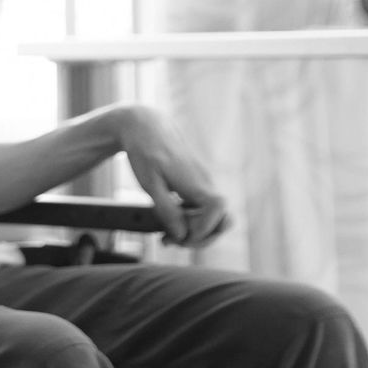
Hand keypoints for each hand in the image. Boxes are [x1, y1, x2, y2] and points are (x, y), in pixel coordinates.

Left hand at [110, 105, 229, 246]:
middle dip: (202, 237)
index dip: (202, 230)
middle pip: (223, 220)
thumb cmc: (145, 151)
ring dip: (195, 231)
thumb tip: (180, 234)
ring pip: (213, 217)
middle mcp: (206, 184)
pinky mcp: (196, 185)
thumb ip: (166, 210)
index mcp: (197, 182)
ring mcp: (203, 185)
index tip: (178, 238)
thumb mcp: (149, 183)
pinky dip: (189, 221)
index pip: (217, 213)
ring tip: (167, 236)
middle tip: (172, 241)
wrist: (145, 126)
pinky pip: (201, 209)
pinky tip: (168, 223)